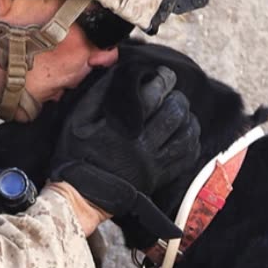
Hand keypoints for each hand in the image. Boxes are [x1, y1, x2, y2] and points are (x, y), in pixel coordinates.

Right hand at [49, 64, 201, 246]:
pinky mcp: (159, 178)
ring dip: (188, 118)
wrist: (81, 195)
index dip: (164, 78)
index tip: (164, 75)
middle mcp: (141, 146)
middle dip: (177, 97)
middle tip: (172, 94)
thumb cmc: (76, 155)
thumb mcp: (77, 120)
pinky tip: (185, 133)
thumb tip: (119, 71)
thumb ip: (98, 94)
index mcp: (121, 129)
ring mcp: (153, 164)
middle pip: (175, 112)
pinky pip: (187, 157)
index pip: (154, 94)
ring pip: (186, 135)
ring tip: (180, 112)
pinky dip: (191, 141)